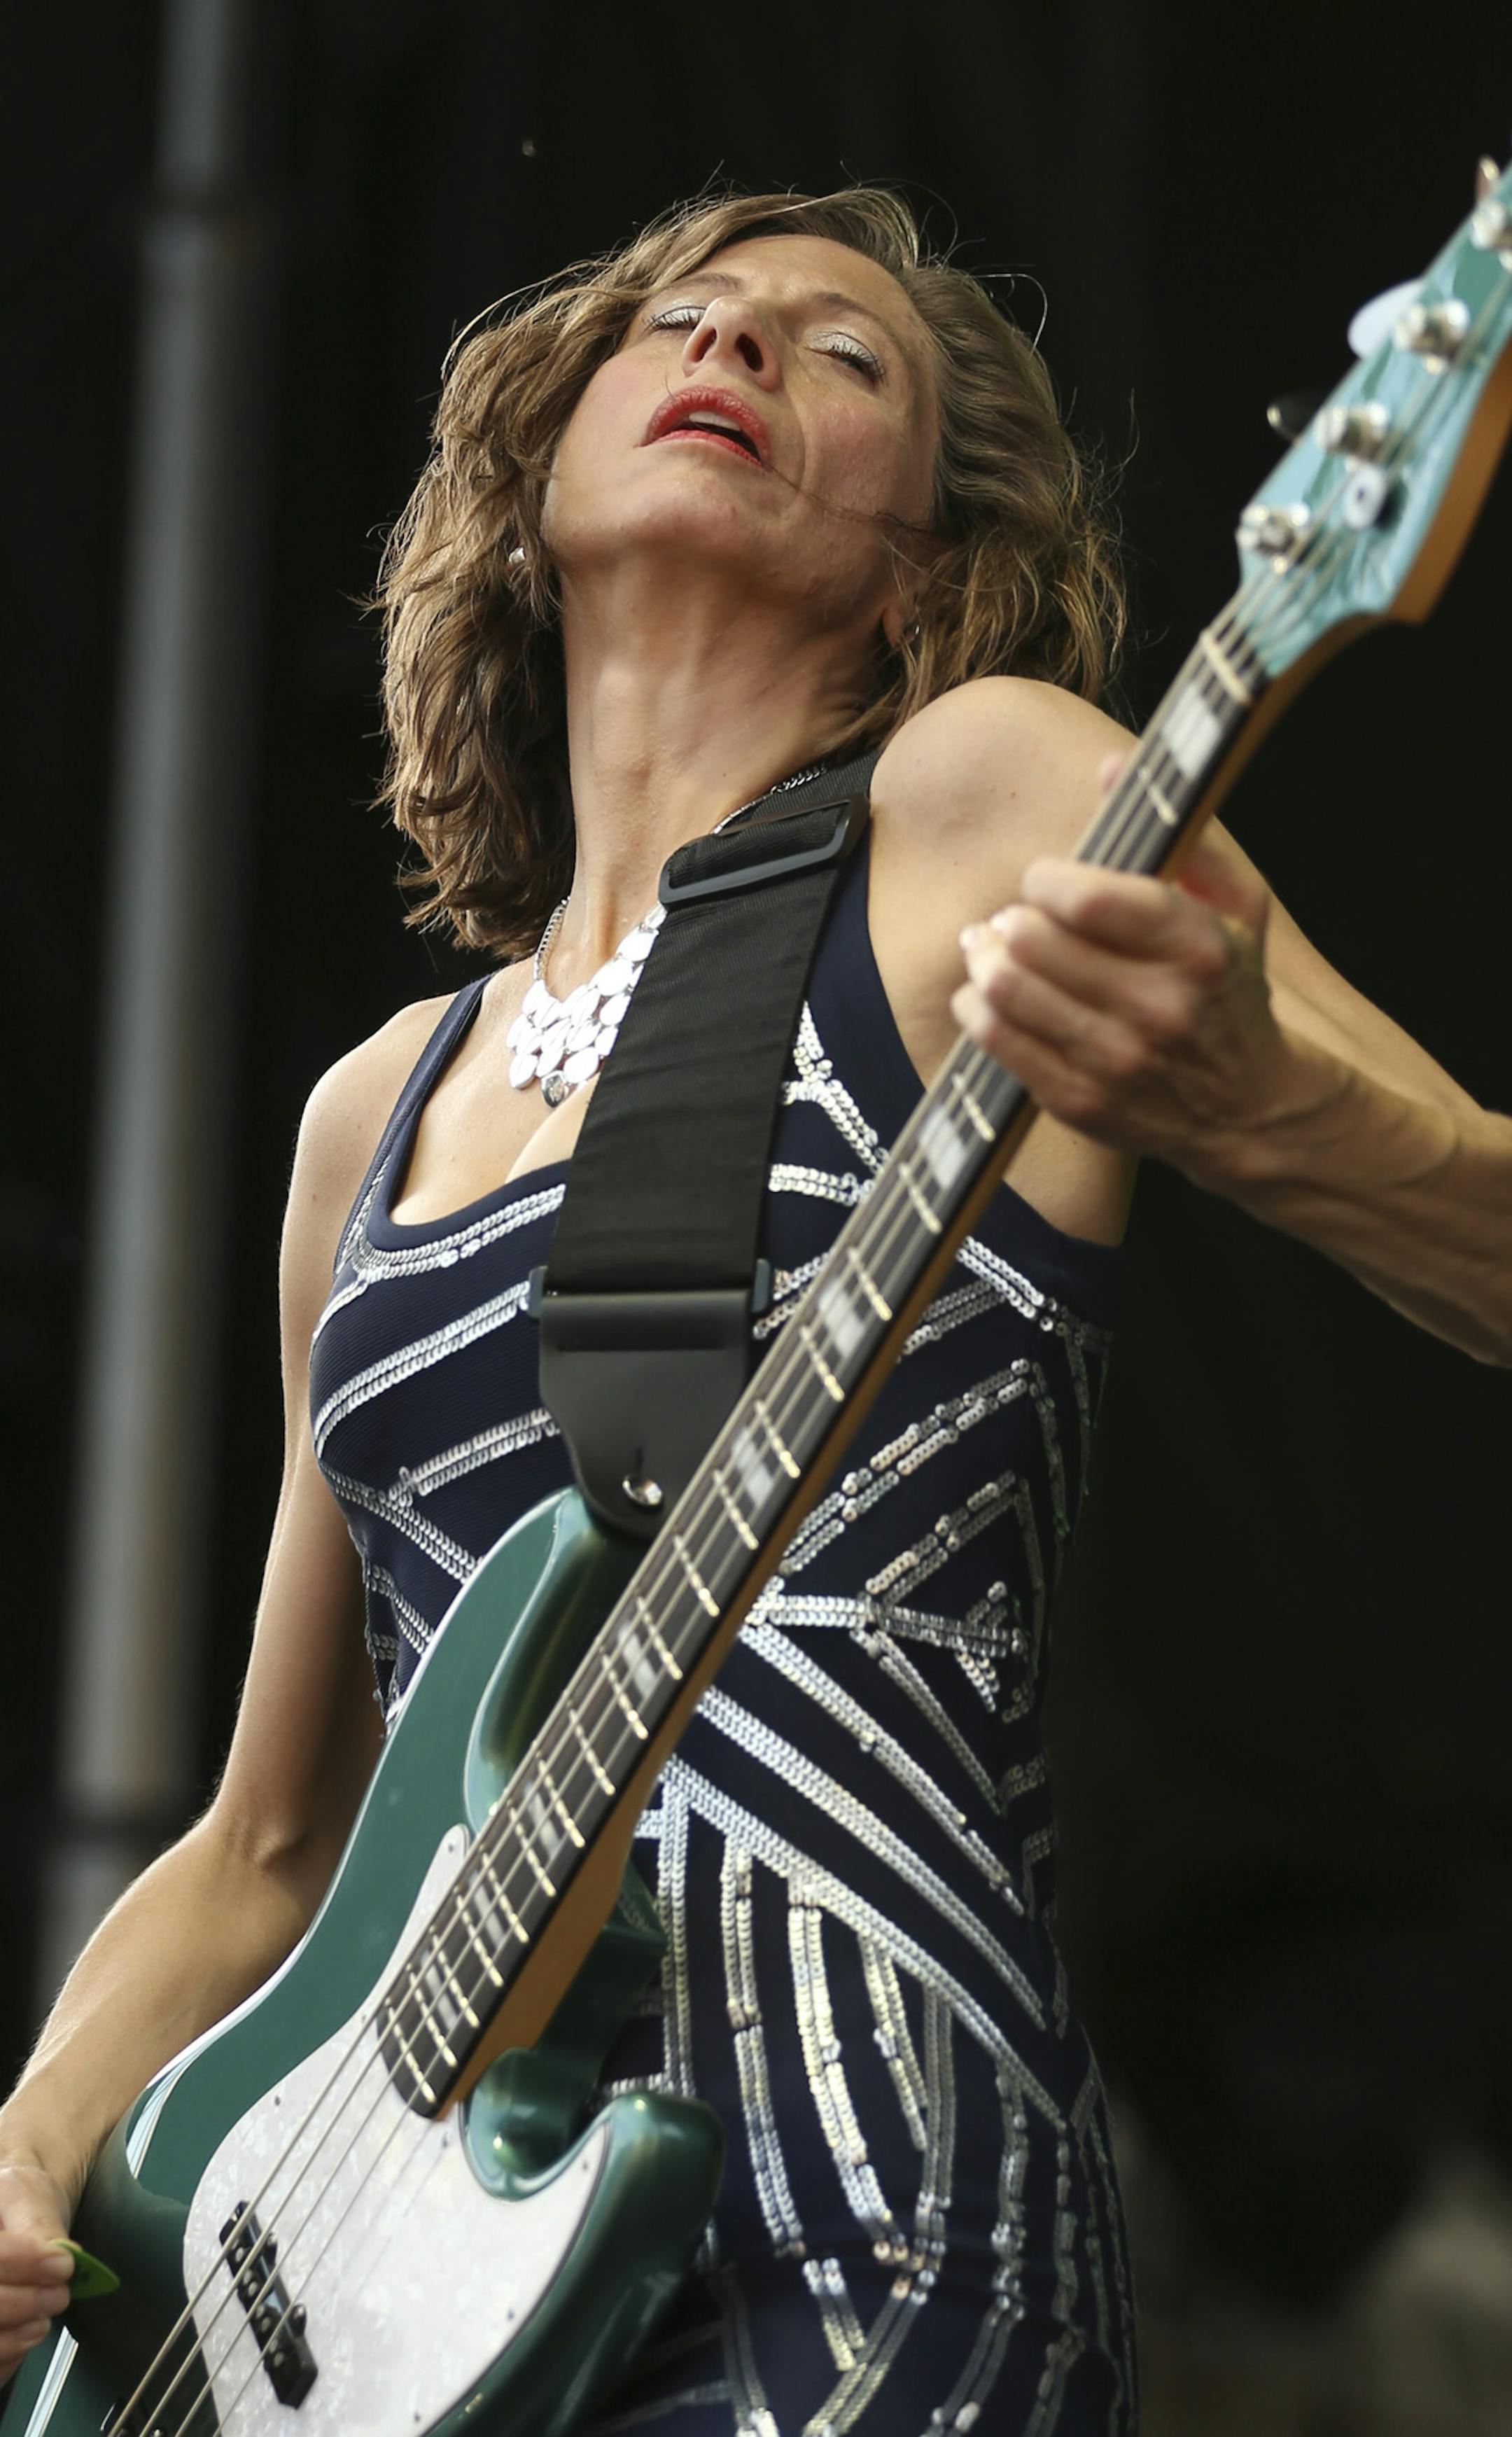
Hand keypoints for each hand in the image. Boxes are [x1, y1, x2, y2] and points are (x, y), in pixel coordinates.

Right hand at [0, 2158, 73, 2384]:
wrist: (9, 2219)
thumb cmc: (15, 2206)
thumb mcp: (27, 2196)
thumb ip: (39, 2224)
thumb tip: (61, 2257)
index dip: (26, 2264)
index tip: (64, 2265)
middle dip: (25, 2304)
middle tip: (60, 2296)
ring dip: (14, 2338)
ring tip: (42, 2319)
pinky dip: (6, 2359)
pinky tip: (23, 2336)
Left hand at [952, 755, 1318, 1179]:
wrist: (1247, 1109)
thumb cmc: (1230, 991)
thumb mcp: (1235, 906)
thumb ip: (1182, 834)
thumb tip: (1112, 766)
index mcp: (1198, 948)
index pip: (1086, 897)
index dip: (1046, 879)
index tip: (1047, 881)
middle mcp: (1159, 1006)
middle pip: (1034, 939)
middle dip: (1014, 918)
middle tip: (1016, 918)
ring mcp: (1116, 1059)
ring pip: (1006, 987)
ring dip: (985, 958)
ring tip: (992, 948)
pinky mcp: (1079, 1101)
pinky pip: (995, 1039)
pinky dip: (975, 1007)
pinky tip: (984, 994)